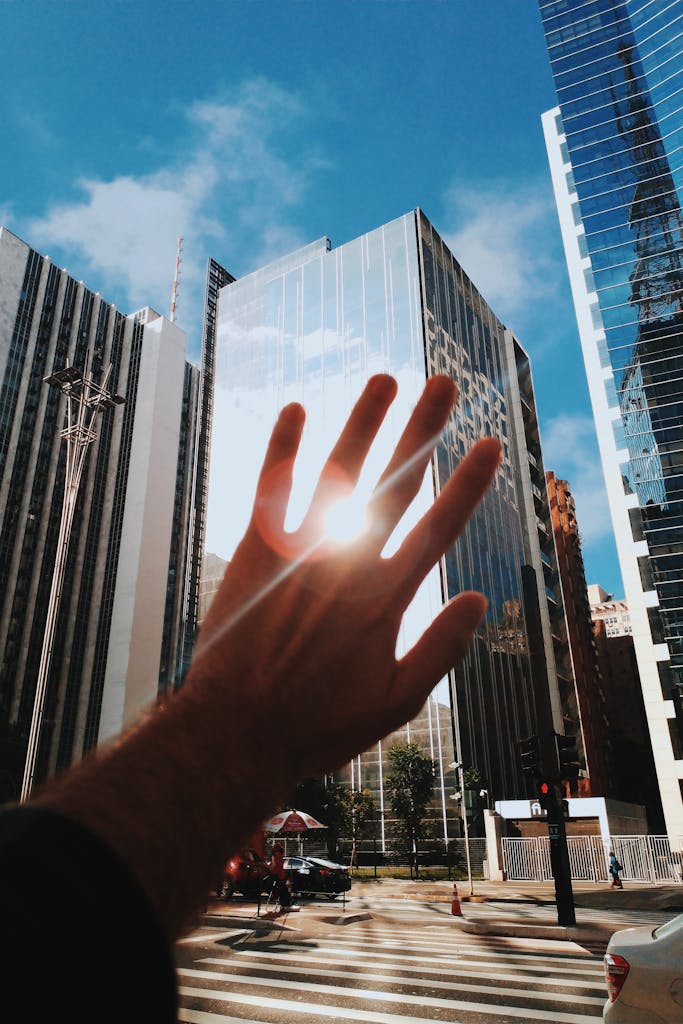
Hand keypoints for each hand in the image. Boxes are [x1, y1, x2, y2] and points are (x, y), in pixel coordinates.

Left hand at [193, 373, 499, 779]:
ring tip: (383, 378)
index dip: (467, 484)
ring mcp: (301, 551)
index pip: (437, 527)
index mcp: (386, 596)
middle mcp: (348, 561)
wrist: (237, 730)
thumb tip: (478, 598)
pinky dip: (283, 449)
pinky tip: (295, 409)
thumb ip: (441, 648)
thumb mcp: (396, 701)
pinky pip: (272, 489)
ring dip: (362, 424)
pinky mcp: (257, 550)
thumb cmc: (319, 722)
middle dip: (422, 431)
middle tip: (441, 384)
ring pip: (339, 474)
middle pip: (394, 484)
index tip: (489, 444)